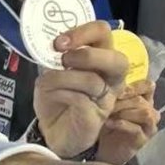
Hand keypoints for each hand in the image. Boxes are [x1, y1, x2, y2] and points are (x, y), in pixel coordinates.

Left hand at [33, 21, 127, 158]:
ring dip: (64, 77)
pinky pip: (81, 99)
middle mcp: (111, 78)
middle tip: (63, 59)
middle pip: (117, 59)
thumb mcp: (51, 71)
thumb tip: (53, 45)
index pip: (103, 34)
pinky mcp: (97, 116)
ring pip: (93, 80)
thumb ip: (56, 57)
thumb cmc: (55, 98)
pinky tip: (52, 95)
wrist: (50, 132)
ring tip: (48, 81)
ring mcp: (107, 99)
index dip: (83, 32)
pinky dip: (61, 93)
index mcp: (101, 59)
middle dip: (86, 55)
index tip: (59, 42)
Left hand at [96, 79, 159, 164]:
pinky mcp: (144, 139)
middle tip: (106, 103)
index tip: (117, 90)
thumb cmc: (109, 122)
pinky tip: (110, 123)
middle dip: (123, 101)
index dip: (134, 86)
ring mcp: (149, 126)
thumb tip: (109, 77)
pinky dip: (122, 124)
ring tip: (108, 113)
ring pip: (144, 113)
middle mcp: (151, 111)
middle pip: (142, 100)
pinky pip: (137, 129)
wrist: (106, 149)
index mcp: (145, 99)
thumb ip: (116, 92)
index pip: (148, 85)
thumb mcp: (111, 103)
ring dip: (124, 111)